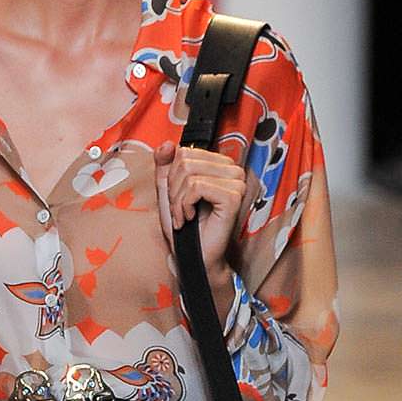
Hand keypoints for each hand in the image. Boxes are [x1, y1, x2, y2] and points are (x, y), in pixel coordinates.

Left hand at [154, 139, 254, 278]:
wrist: (193, 256)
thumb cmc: (185, 228)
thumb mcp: (168, 192)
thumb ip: (164, 166)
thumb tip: (166, 144)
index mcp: (219, 165)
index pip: (185, 152)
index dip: (172, 177)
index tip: (177, 199)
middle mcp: (232, 170)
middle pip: (185, 161)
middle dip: (174, 189)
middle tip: (179, 210)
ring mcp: (236, 182)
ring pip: (189, 174)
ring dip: (178, 200)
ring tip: (184, 216)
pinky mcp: (233, 196)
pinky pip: (197, 187)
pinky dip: (185, 205)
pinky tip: (190, 219)